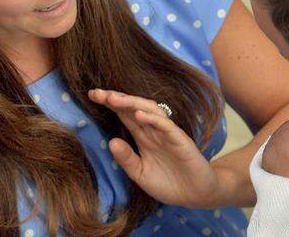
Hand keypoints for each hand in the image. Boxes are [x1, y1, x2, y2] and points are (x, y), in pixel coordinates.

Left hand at [88, 89, 220, 207]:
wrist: (195, 195)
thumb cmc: (169, 183)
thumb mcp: (140, 174)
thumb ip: (126, 159)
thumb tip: (110, 141)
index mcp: (143, 137)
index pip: (125, 115)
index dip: (110, 104)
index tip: (92, 96)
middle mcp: (154, 131)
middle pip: (134, 108)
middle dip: (116, 98)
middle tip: (97, 93)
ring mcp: (168, 134)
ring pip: (150, 111)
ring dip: (132, 103)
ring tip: (113, 99)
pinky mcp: (180, 140)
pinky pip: (166, 126)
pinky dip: (153, 119)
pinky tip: (139, 115)